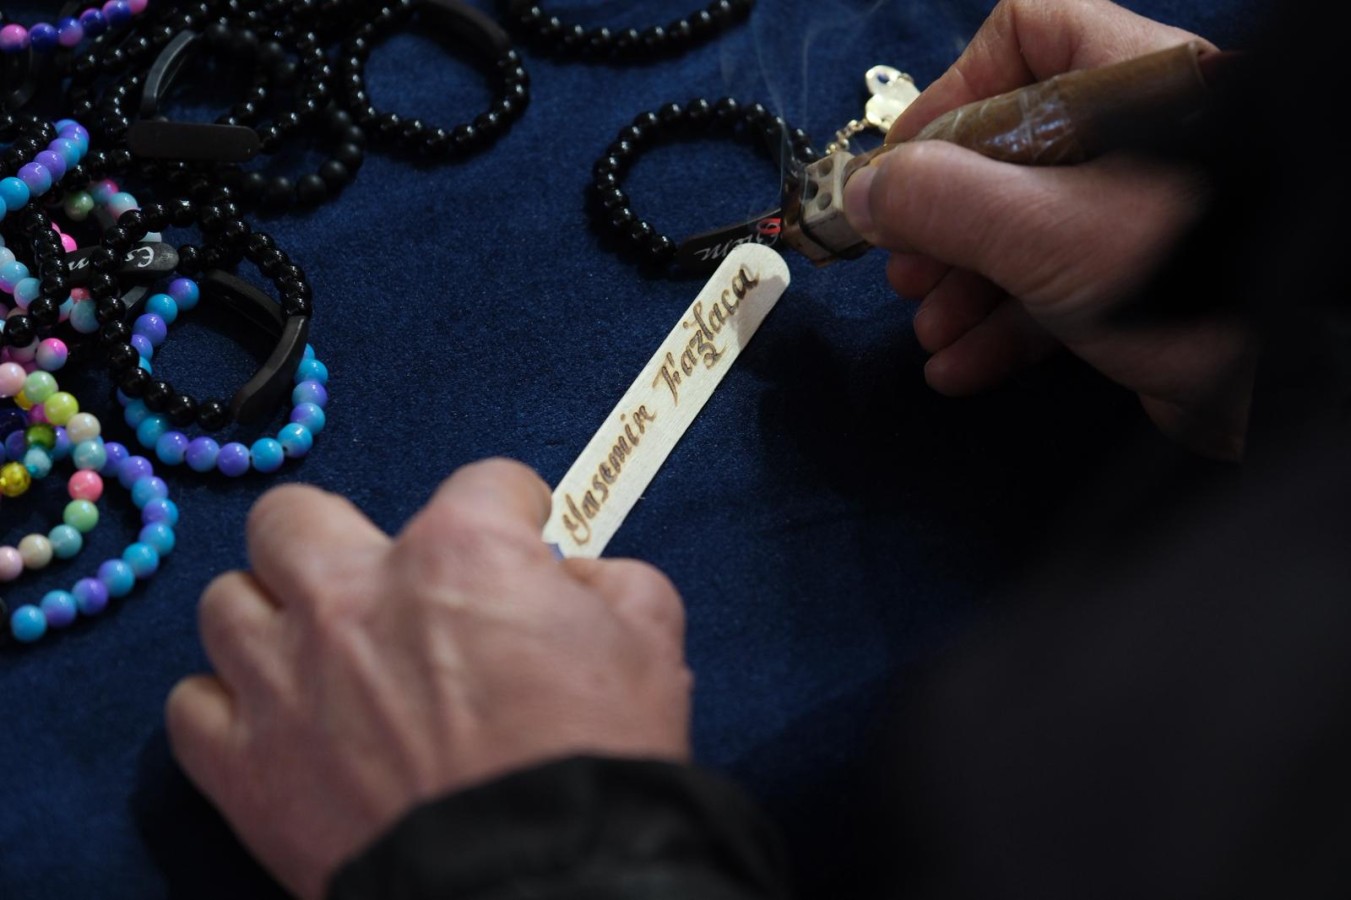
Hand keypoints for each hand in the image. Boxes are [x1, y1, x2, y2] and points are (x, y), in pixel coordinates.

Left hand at [165, 458, 691, 899]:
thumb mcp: (650, 641)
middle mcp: (354, 596)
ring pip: (226, 602)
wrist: (541, 884)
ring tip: (314, 653)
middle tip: (379, 579)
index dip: (512, 506)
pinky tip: (275, 722)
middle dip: (337, 536)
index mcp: (461, 553)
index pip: (481, 482)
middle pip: (293, 516)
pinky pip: (190, 706)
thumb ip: (609, 581)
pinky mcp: (245, 769)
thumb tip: (571, 579)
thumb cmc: (598, 759)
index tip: (520, 533)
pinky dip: (229, 707)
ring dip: (272, 618)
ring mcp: (285, 680)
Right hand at [844, 0, 1252, 458]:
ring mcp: (1135, 217)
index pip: (1026, 36)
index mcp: (1131, 87)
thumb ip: (943, 202)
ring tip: (930, 325)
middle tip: (905, 261)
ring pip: (1024, 228)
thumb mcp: (1046, 231)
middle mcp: (1135, 142)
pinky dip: (1001, 327)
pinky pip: (1052, 290)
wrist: (1285, 390)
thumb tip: (863, 192)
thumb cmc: (1190, 282)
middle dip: (944, 215)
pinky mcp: (1138, 287)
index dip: (953, 90)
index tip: (904, 157)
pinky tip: (963, 366)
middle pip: (1008, 146)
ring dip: (963, 283)